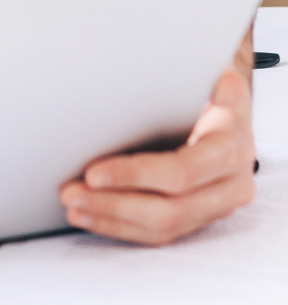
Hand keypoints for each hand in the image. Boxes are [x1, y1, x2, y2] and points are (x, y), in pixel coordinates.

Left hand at [59, 67, 255, 244]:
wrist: (226, 101)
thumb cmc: (206, 81)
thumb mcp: (209, 71)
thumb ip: (204, 79)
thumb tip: (205, 83)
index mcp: (232, 146)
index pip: (180, 172)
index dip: (135, 175)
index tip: (92, 173)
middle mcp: (232, 183)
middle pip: (169, 208)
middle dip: (113, 203)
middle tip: (71, 192)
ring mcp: (218, 205)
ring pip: (163, 227)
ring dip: (111, 219)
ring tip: (74, 206)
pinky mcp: (199, 216)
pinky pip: (161, 234)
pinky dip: (122, 227)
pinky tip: (92, 217)